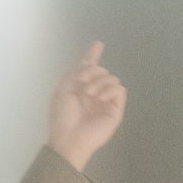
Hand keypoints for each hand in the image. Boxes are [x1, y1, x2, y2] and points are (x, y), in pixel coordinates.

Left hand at [46, 41, 126, 169]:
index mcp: (80, 88)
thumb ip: (76, 72)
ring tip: (89, 95)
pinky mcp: (115, 109)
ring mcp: (106, 101)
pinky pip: (120, 90)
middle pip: (102, 70)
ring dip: (100, 82)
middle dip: (93, 72)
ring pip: (112, 78)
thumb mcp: (63, 89)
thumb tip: (89, 61)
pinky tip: (99, 98)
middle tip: (83, 84)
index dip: (93, 55)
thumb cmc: (62, 117)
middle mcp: (94, 92)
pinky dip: (110, 90)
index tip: (98, 44)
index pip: (90, 69)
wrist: (69, 138)